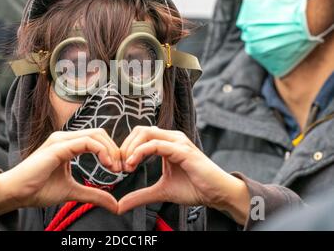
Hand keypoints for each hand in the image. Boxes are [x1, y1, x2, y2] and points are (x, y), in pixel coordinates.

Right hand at [0, 128, 121, 214]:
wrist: (16, 193)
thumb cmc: (38, 190)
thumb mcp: (72, 192)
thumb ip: (93, 195)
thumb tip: (115, 205)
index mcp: (67, 144)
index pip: (97, 139)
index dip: (112, 151)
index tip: (119, 169)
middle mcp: (65, 138)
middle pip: (99, 134)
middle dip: (115, 149)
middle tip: (122, 168)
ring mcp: (61, 140)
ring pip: (96, 135)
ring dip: (111, 150)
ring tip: (115, 168)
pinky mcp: (59, 147)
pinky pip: (87, 142)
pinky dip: (101, 151)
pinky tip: (107, 164)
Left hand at [118, 126, 250, 223]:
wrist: (217, 193)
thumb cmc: (194, 188)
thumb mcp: (161, 191)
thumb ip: (141, 195)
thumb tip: (120, 205)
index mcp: (166, 142)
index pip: (139, 135)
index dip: (126, 148)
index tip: (119, 166)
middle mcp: (172, 137)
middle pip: (139, 130)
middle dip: (125, 146)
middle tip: (120, 166)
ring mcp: (177, 141)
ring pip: (146, 133)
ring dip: (131, 148)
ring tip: (126, 166)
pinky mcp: (182, 150)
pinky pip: (156, 145)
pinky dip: (140, 152)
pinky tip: (133, 164)